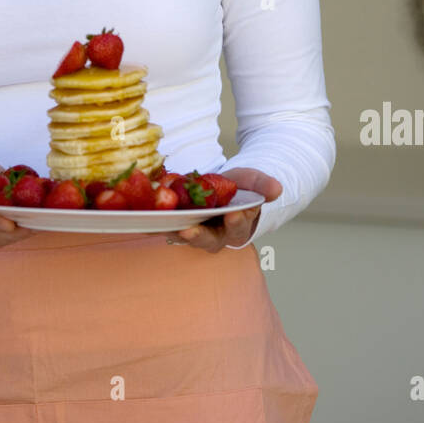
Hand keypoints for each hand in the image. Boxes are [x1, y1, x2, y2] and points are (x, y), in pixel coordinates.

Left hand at [164, 167, 281, 252]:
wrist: (223, 187)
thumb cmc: (241, 188)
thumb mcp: (253, 181)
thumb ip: (263, 185)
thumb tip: (276, 189)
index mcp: (237, 226)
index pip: (237, 228)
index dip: (236, 222)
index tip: (234, 214)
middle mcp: (215, 234)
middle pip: (208, 240)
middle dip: (199, 236)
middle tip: (189, 230)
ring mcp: (196, 230)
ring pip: (185, 236)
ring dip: (173, 232)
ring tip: (164, 226)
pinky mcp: (178, 223)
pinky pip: (167, 226)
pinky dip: (158, 223)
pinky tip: (147, 218)